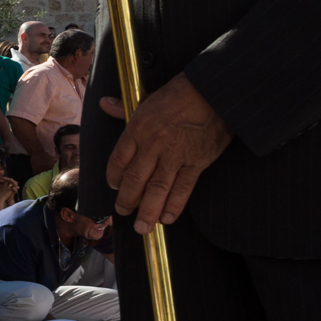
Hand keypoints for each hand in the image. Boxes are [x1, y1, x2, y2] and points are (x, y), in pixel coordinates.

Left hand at [99, 72, 232, 232]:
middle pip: (134, 180)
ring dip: (148, 212)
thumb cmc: (181, 92)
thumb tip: (105, 104)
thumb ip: (125, 108)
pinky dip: (174, 206)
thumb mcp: (148, 98)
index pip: (118, 160)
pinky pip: (183, 189)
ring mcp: (175, 156)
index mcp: (138, 129)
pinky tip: (167, 218)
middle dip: (127, 200)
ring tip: (142, 227)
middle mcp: (152, 145)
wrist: (215, 92)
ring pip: (156, 190)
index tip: (113, 186)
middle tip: (122, 213)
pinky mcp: (196, 163)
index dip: (113, 177)